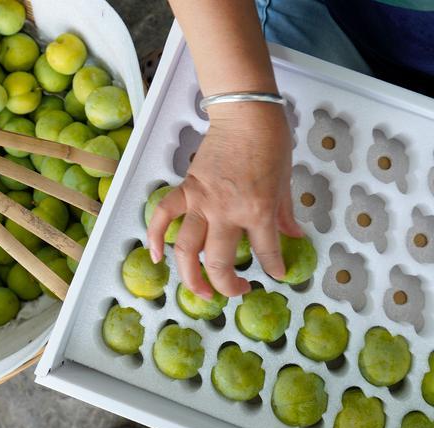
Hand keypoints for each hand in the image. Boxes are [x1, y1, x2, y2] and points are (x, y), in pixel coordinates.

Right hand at [147, 102, 302, 298]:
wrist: (246, 114)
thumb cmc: (270, 143)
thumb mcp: (286, 182)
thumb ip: (285, 214)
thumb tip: (293, 237)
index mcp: (259, 211)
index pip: (267, 253)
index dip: (274, 269)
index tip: (276, 275)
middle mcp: (228, 213)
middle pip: (219, 263)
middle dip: (228, 285)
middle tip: (236, 290)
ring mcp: (203, 202)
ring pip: (187, 249)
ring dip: (190, 277)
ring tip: (200, 292)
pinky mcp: (187, 189)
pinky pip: (164, 216)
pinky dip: (155, 236)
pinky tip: (156, 256)